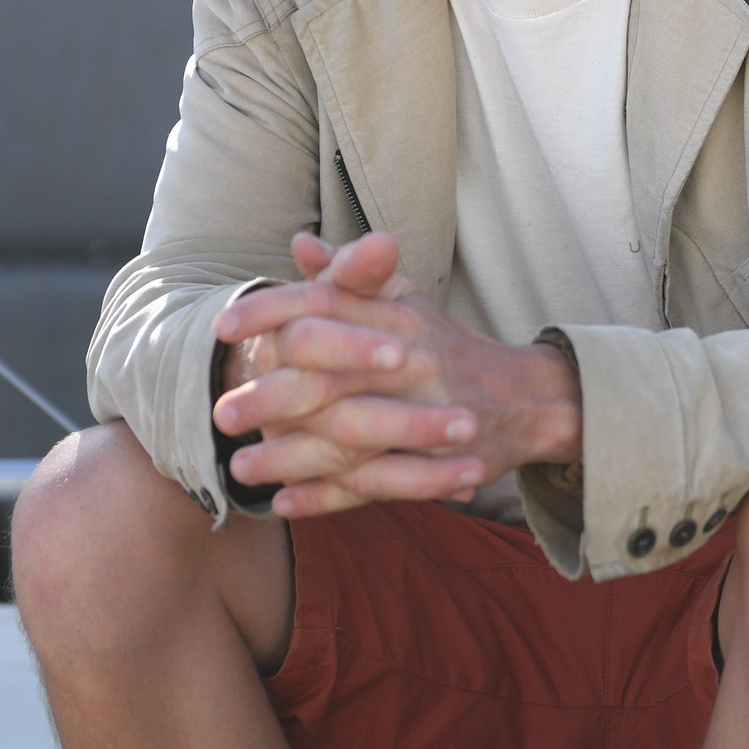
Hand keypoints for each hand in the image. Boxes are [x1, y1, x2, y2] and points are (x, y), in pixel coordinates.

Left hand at [212, 232, 582, 517]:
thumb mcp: (406, 300)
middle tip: (221, 413)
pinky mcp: (433, 465)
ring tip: (240, 467)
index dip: (274, 312)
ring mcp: (425, 417)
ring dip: (289, 457)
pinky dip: (326, 499)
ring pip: (346, 440)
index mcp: (400, 317)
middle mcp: (412, 363)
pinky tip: (283, 503)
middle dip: (272, 397)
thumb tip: (300, 244)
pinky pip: (371, 485)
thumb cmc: (447, 345)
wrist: (528, 398)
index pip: (328, 305)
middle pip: (331, 378)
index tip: (223, 327)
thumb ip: (352, 276)